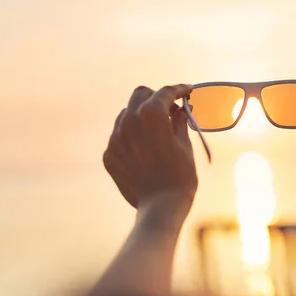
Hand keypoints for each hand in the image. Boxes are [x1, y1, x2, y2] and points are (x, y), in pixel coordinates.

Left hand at [103, 84, 197, 212]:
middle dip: (156, 97)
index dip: (178, 89)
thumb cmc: (180, 175)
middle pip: (140, 95)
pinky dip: (132, 136)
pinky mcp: (109, 154)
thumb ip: (179, 122)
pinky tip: (145, 149)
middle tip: (170, 109)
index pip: (165, 92)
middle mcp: (129, 120)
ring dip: (141, 116)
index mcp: (151, 114)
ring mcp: (115, 138)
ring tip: (157, 130)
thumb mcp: (184, 144)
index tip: (186, 90)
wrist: (160, 206)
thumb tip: (181, 109)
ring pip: (126, 114)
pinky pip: (119, 136)